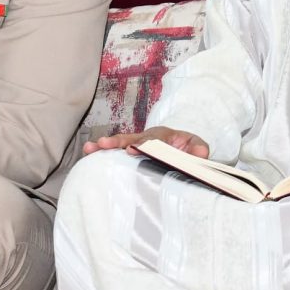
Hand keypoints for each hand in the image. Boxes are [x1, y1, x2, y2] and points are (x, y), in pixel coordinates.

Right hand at [85, 125, 210, 157]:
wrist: (180, 147)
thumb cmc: (187, 147)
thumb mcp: (197, 146)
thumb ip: (199, 149)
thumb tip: (201, 154)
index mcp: (163, 134)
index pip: (153, 140)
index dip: (143, 145)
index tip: (132, 150)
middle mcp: (147, 137)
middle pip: (132, 138)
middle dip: (118, 142)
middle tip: (103, 144)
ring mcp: (137, 144)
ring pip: (120, 143)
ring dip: (105, 146)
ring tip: (90, 148)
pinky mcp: (130, 153)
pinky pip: (115, 153)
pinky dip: (102, 153)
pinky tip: (88, 153)